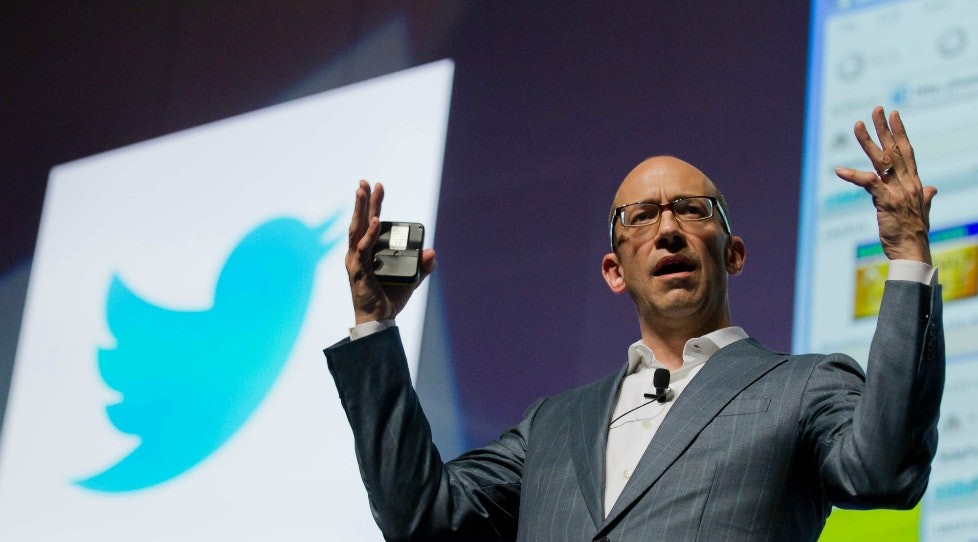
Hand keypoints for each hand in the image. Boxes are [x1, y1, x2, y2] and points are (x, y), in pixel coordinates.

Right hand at [346, 181, 436, 324]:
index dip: (372, 205)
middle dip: (362, 201)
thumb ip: (423, 266)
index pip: (368, 224)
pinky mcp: (359, 271)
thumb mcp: (412, 279)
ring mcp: (356, 262)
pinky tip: (376, 221)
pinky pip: (364, 249)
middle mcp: (358, 254)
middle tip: (365, 182)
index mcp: (367, 252)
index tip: (377, 187)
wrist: (380, 321)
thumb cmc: (390, 299)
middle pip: (359, 221)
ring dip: (360, 209)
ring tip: (363, 192)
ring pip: (357, 230)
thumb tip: (432, 252)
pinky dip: (370, 234)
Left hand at [835, 106, 935, 264]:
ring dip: (868, 141)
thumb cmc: (914, 234)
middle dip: (885, 128)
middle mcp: (908, 183)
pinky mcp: (887, 202)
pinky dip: (853, 176)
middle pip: (896, 149)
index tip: (894, 115)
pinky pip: (869, 184)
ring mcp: (898, 191)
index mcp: (915, 183)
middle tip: (877, 109)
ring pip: (881, 161)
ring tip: (857, 125)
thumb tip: (934, 189)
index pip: (907, 152)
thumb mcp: (922, 211)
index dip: (901, 132)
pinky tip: (839, 170)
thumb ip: (926, 198)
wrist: (912, 252)